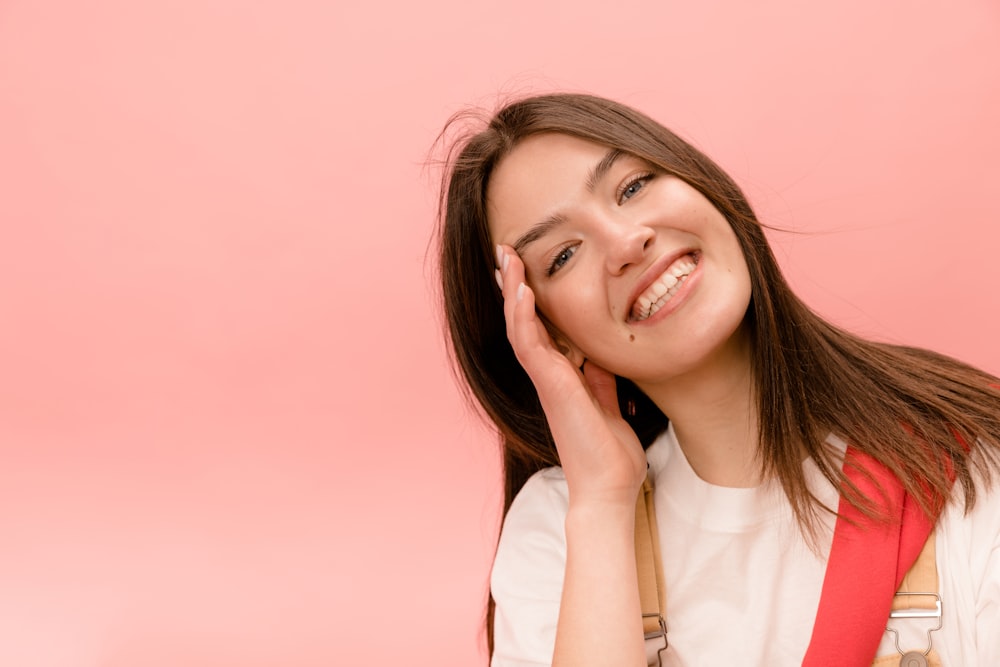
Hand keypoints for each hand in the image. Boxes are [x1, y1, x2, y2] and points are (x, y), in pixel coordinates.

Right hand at [496, 245, 646, 506]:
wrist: (608, 491)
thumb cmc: (612, 457)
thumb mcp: (612, 407)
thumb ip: (603, 382)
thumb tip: (601, 358)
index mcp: (563, 379)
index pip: (542, 330)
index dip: (532, 300)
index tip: (528, 269)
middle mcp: (549, 377)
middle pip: (523, 322)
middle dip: (514, 286)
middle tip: (506, 252)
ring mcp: (546, 381)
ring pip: (519, 327)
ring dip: (513, 291)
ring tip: (507, 258)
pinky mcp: (550, 387)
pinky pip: (529, 344)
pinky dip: (524, 315)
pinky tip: (522, 290)